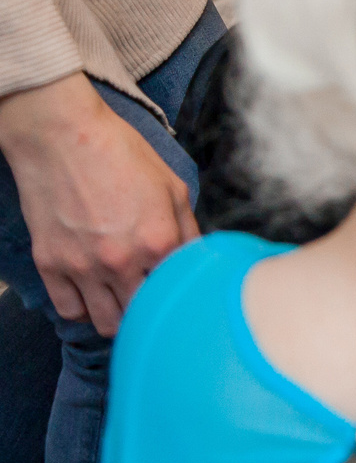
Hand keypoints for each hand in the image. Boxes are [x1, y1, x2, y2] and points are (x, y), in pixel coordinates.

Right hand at [0, 74, 197, 333]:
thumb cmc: (121, 155)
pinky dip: (84, 310)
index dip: (183, 291)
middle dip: (152, 311)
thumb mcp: (171, 186)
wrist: (63, 138)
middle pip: (143, 315)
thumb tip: (199, 259)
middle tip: (154, 301)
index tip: (182, 291)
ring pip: (106, 323)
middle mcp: (121, 260)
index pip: (180, 289)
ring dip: (119, 318)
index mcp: (159, 240)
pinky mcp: (50, 265)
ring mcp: (82, 266)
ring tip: (124, 301)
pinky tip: (94, 295)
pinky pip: (70, 311)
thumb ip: (188, 228)